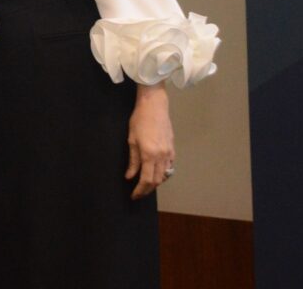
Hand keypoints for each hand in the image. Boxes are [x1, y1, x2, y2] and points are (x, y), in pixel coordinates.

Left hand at [125, 83, 174, 199]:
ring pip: (164, 175)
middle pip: (157, 181)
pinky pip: (170, 167)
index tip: (134, 195)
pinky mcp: (173, 149)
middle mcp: (162, 156)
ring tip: (145, 184)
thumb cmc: (139, 120)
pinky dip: (163, 174)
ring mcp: (169, 153)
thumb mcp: (131, 140)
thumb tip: (130, 176)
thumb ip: (132, 161)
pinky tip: (155, 173)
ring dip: (155, 182)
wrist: (154, 107)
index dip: (140, 190)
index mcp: (149, 154)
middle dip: (147, 189)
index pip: (146, 180)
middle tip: (138, 192)